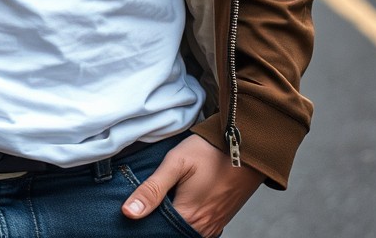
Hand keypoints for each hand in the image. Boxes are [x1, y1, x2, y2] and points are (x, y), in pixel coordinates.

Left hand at [121, 134, 262, 235]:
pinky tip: (178, 204)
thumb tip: (128, 213)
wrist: (247, 147)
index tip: (133, 209)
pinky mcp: (219, 220)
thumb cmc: (210, 151)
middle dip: (157, 221)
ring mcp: (213, 226)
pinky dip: (185, 220)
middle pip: (171, 232)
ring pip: (184, 231)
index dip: (143, 220)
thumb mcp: (176, 162)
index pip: (156, 230)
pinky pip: (197, 229)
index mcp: (189, 217)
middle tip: (147, 201)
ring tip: (162, 200)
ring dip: (171, 221)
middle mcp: (202, 228)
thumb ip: (152, 189)